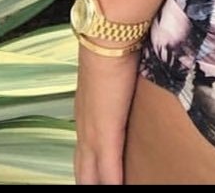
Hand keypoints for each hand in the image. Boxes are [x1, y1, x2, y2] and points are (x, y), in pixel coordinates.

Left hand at [73, 42, 141, 185]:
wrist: (109, 37)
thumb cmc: (115, 44)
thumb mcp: (115, 70)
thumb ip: (119, 82)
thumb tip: (132, 79)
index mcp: (85, 111)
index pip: (83, 150)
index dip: (89, 167)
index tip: (94, 177)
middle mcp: (84, 126)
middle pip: (82, 169)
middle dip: (89, 181)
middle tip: (98, 187)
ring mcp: (92, 132)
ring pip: (90, 173)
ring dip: (97, 183)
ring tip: (109, 190)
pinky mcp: (106, 134)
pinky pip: (109, 170)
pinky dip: (113, 183)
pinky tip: (118, 189)